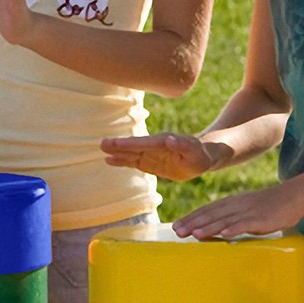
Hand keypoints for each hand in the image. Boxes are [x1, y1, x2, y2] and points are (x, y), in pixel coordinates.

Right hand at [101, 132, 226, 180]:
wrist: (201, 157)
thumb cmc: (200, 155)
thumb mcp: (195, 152)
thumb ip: (183, 146)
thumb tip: (169, 140)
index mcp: (163, 142)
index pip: (143, 143)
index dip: (129, 144)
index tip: (115, 143)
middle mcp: (153, 146)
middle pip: (134, 146)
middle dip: (119, 145)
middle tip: (102, 143)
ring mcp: (150, 153)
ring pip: (131, 153)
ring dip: (117, 152)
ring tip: (102, 149)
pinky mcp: (148, 162)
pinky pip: (133, 162)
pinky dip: (121, 161)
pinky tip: (109, 160)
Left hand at [171, 182, 303, 239]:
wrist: (293, 196)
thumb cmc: (268, 206)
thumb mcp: (245, 209)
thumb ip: (231, 217)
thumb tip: (216, 230)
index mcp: (231, 203)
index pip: (206, 210)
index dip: (190, 218)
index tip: (176, 226)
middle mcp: (236, 205)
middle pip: (211, 214)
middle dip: (193, 223)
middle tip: (177, 232)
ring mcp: (248, 211)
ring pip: (225, 220)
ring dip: (209, 227)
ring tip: (194, 234)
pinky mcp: (261, 218)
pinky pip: (246, 224)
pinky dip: (235, 229)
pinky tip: (225, 234)